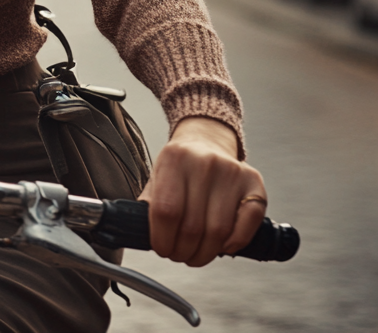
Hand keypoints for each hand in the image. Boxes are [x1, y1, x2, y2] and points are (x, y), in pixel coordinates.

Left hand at [139, 116, 266, 266]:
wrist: (205, 140)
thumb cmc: (179, 166)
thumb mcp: (157, 175)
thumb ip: (149, 203)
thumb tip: (140, 232)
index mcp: (174, 158)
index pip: (166, 211)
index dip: (162, 238)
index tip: (161, 248)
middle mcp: (204, 162)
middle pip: (193, 227)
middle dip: (182, 251)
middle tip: (178, 254)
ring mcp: (232, 172)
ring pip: (219, 231)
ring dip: (206, 253)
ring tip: (196, 253)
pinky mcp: (254, 183)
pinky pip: (248, 224)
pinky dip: (235, 243)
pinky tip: (222, 244)